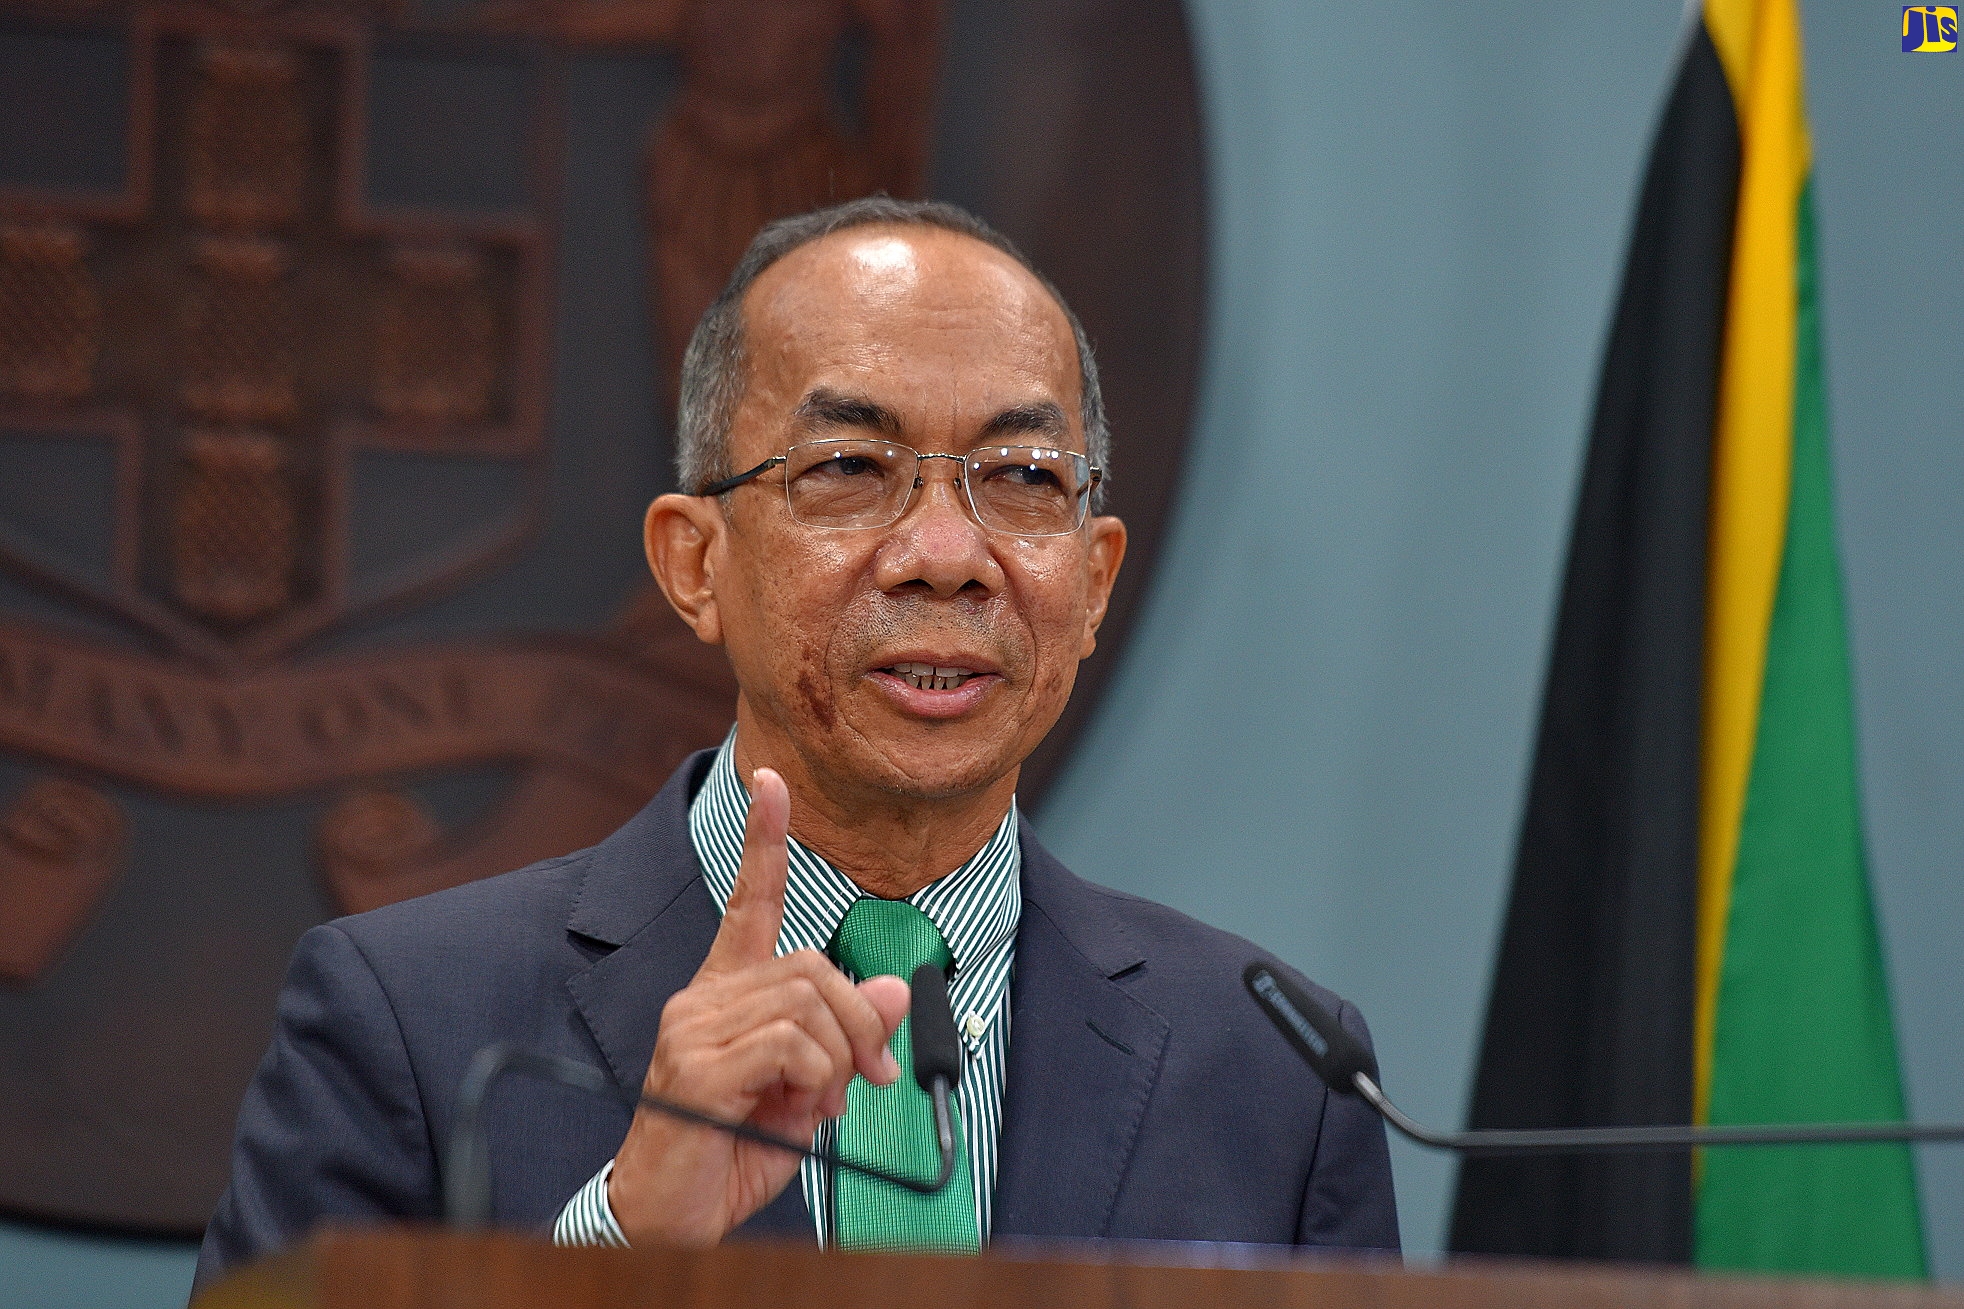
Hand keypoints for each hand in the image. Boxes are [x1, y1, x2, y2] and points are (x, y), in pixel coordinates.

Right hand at [606, 768, 910, 1244]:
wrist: (670, 1217)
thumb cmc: (733, 1149)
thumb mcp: (809, 1088)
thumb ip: (847, 1036)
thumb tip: (894, 990)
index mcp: (727, 993)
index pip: (749, 901)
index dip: (764, 838)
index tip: (772, 780)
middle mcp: (704, 998)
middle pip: (811, 964)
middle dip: (860, 1019)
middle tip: (871, 1077)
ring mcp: (694, 1029)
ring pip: (806, 1001)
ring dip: (840, 1055)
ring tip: (825, 1101)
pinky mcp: (698, 1067)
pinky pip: (790, 1042)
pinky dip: (816, 1075)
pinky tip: (798, 1107)